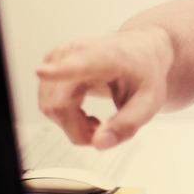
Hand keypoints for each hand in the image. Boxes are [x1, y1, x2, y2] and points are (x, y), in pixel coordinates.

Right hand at [36, 27, 172, 148]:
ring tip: (98, 122)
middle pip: (60, 105)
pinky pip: (48, 104)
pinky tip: (85, 114)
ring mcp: (59, 58)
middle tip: (105, 131)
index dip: (59, 71)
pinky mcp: (51, 66)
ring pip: (51, 108)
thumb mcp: (150, 101)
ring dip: (73, 125)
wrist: (142, 50)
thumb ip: (127, 124)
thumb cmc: (146, 71)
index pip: (79, 64)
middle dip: (79, 129)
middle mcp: (76, 52)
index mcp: (106, 56)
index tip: (43, 72)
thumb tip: (98, 143)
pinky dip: (66, 118)